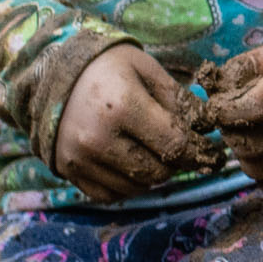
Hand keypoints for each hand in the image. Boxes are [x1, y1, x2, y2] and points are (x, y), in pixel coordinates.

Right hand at [50, 43, 199, 198]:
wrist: (50, 72)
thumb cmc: (107, 66)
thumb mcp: (146, 69)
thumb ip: (180, 100)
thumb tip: (208, 130)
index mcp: (123, 106)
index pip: (176, 144)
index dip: (200, 151)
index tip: (212, 152)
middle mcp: (98, 137)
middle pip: (158, 172)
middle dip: (176, 163)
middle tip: (178, 149)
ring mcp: (80, 158)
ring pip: (137, 187)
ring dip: (153, 175)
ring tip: (152, 151)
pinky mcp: (68, 171)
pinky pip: (111, 195)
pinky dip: (128, 185)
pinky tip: (130, 163)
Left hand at [201, 34, 262, 198]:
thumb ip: (245, 64)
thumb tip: (212, 89)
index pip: (254, 106)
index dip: (226, 112)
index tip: (217, 110)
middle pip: (252, 142)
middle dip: (230, 134)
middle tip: (231, 123)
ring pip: (257, 168)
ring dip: (242, 155)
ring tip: (247, 137)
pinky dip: (260, 173)